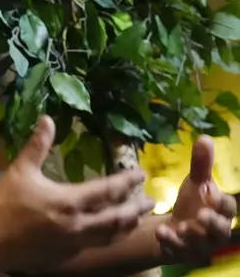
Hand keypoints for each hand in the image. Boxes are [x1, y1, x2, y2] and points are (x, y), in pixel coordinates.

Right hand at [0, 116, 155, 273]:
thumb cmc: (3, 204)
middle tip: (151, 201)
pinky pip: (93, 248)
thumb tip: (47, 119)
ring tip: (135, 219)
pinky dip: (105, 239)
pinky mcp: (65, 257)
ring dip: (125, 226)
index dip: (127, 181)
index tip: (141, 173)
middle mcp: (79, 225)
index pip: (108, 190)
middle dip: (136, 208)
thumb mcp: (20, 171)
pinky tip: (105, 235)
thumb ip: (37, 146)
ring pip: (109, 236)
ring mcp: (73, 245)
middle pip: (118, 218)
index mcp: (70, 201)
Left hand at [156, 135, 236, 263]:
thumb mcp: (195, 183)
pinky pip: (178, 251)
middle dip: (211, 223)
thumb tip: (205, 138)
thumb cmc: (192, 203)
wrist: (174, 227)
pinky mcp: (182, 252)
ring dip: (191, 235)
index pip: (228, 208)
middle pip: (219, 229)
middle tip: (201, 215)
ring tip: (181, 227)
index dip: (221, 202)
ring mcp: (199, 244)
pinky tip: (161, 233)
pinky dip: (170, 243)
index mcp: (220, 211)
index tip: (211, 192)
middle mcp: (214, 230)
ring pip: (200, 243)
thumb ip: (201, 164)